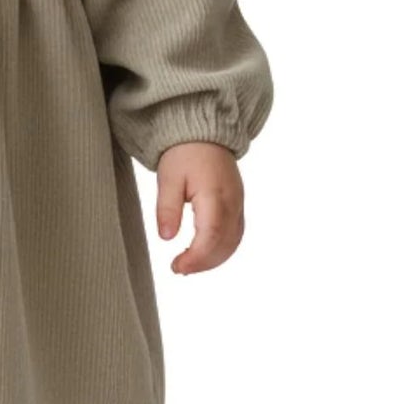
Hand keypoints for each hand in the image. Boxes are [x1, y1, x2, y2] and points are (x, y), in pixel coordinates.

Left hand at [155, 142, 244, 274]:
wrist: (204, 135)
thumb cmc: (184, 153)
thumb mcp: (168, 178)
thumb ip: (168, 208)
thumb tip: (166, 237)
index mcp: (215, 195)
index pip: (211, 235)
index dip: (196, 257)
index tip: (177, 267)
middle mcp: (232, 202)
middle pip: (225, 244)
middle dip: (203, 262)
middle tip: (178, 268)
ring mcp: (238, 204)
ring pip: (233, 242)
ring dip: (212, 259)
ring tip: (187, 265)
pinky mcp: (237, 206)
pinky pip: (235, 234)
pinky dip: (221, 249)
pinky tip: (203, 254)